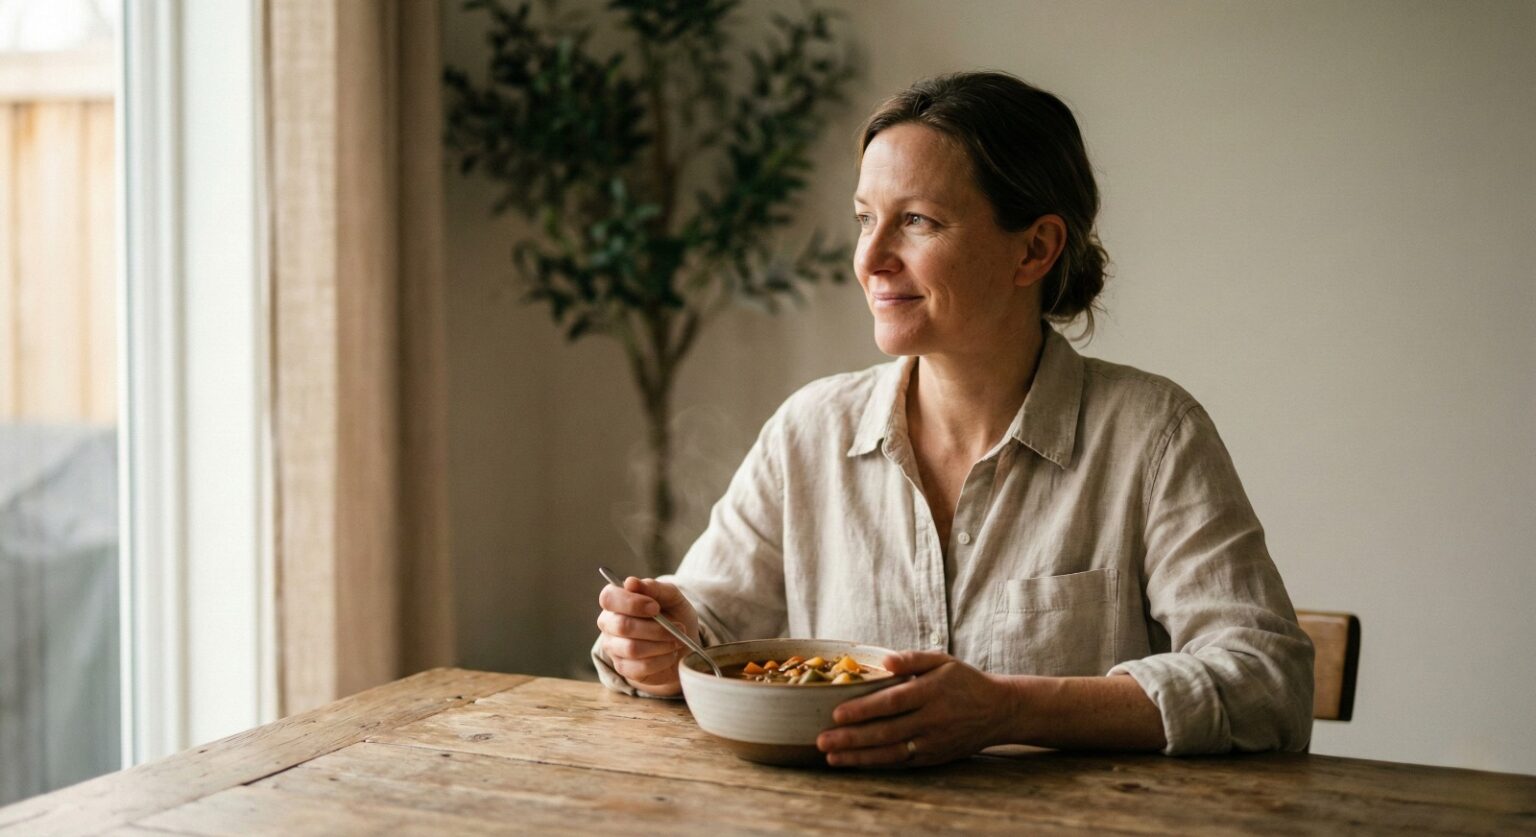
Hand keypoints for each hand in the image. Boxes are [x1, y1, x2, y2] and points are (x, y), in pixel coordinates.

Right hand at [596, 576, 701, 696]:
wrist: (683, 643)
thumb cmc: (673, 615)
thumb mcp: (672, 597)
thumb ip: (654, 588)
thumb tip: (631, 582)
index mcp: (616, 600)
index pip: (609, 598)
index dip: (631, 603)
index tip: (655, 607)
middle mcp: (609, 623)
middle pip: (622, 626)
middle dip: (655, 628)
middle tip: (678, 627)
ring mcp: (613, 647)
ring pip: (632, 648)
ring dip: (661, 644)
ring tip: (677, 640)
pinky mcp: (622, 667)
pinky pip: (640, 667)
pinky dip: (661, 660)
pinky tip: (670, 654)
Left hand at [816, 651, 1013, 766]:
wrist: (998, 711)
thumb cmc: (964, 681)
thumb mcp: (943, 661)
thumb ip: (912, 659)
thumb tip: (884, 660)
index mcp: (931, 691)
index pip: (892, 702)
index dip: (864, 710)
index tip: (837, 714)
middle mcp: (932, 719)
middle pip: (887, 731)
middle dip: (852, 738)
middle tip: (823, 740)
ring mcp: (933, 742)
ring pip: (891, 752)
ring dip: (859, 756)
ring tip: (831, 757)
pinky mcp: (934, 757)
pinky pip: (901, 762)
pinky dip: (877, 764)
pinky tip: (855, 762)